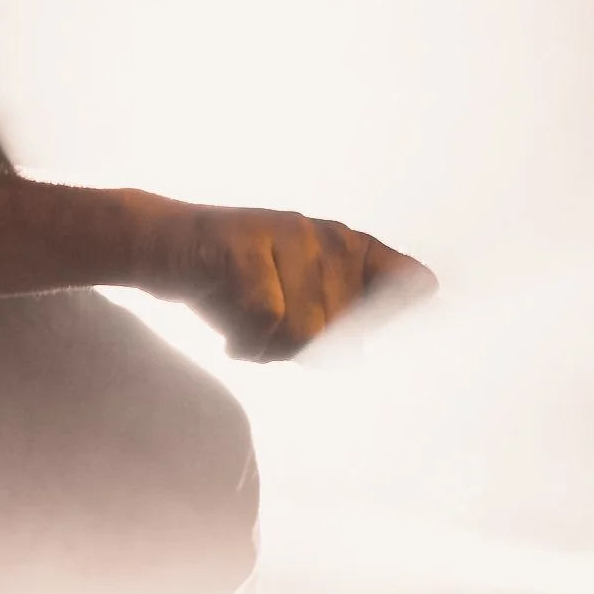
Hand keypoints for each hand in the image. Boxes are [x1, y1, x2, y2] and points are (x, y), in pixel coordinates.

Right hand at [138, 199, 436, 361]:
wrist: (160, 245)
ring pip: (304, 330)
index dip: (413, 302)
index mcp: (343, 248)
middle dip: (301, 351)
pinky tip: (228, 331)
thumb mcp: (287, 306)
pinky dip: (243, 339)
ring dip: (268, 348)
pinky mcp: (247, 244)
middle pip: (342, 332)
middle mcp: (323, 237)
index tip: (433, 307)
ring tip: (245, 332)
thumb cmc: (229, 281)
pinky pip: (266, 319)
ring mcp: (286, 237)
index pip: (404, 279)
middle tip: (267, 337)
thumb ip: (330, 329)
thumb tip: (361, 356)